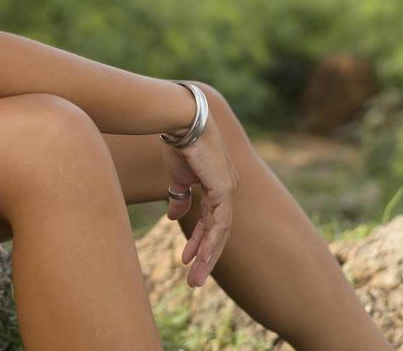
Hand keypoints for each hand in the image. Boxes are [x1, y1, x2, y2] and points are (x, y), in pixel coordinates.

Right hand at [159, 120, 239, 288]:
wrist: (181, 123)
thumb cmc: (179, 145)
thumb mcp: (178, 177)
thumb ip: (180, 197)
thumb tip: (175, 217)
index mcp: (217, 186)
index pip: (211, 222)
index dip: (199, 242)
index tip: (186, 259)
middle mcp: (227, 190)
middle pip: (218, 232)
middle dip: (205, 257)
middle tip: (195, 281)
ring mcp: (228, 190)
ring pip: (220, 233)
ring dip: (207, 257)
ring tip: (195, 278)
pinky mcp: (224, 189)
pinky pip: (219, 223)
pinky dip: (210, 242)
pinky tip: (200, 257)